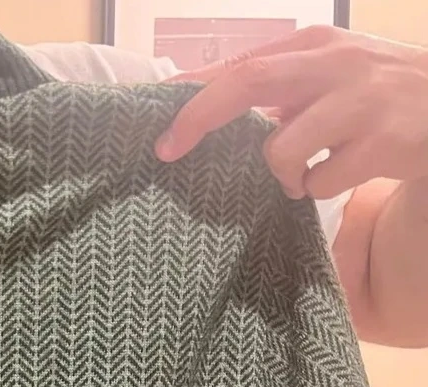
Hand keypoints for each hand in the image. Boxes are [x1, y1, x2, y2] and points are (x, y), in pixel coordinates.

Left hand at [156, 26, 427, 200]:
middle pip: (249, 83)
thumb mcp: (329, 75)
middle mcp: (335, 64)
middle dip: (199, 117)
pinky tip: (340, 176)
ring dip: (280, 177)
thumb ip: (276, 85)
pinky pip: (320, 183)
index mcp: (315, 45)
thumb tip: (199, 101)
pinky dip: (317, 190)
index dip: (192, 96)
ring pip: (281, 149)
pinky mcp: (381, 143)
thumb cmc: (376, 97)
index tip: (158, 129)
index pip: (240, 65)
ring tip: (300, 177)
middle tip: (169, 150)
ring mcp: (360, 102)